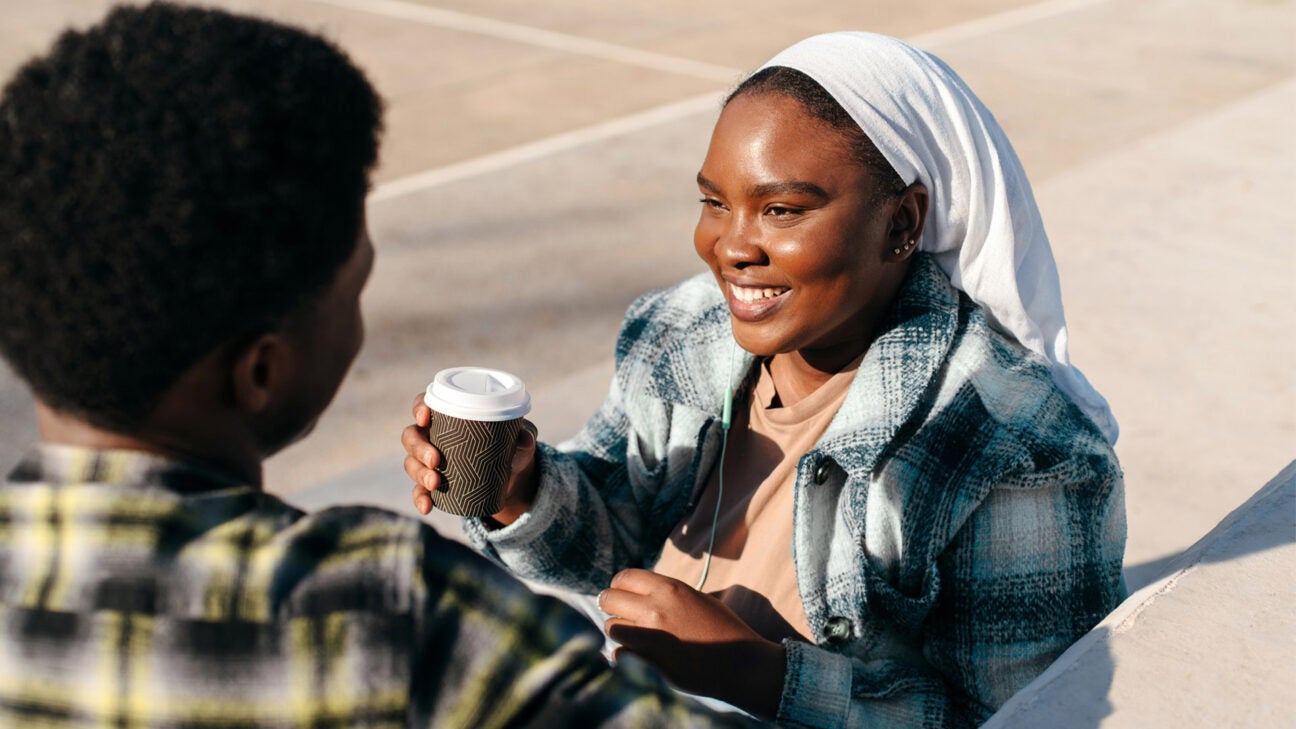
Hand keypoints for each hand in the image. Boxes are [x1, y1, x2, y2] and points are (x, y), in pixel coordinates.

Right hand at [402, 392, 539, 524]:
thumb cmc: (511, 447)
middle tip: (436, 460)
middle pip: (412, 436)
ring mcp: (430, 462)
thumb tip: (525, 436)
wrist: (512, 480)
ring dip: (419, 473)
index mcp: (449, 416)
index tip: (425, 416)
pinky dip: (420, 499)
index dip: (419, 407)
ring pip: (411, 463)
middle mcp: (433, 436)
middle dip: (419, 448)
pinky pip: (418, 491)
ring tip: (435, 483)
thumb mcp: (521, 440)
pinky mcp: (433, 485)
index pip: (425, 404)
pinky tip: (427, 507)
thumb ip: (525, 435)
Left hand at [599, 569, 785, 717]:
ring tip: (633, 637)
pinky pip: (619, 653)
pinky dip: (625, 656)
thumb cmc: (724, 630)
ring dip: (619, 632)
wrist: (739, 664)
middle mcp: (654, 608)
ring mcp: (649, 636)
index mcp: (669, 588)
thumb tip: (643, 595)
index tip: (623, 595)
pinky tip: (638, 656)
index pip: (624, 577)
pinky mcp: (648, 661)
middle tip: (621, 615)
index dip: (620, 586)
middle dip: (612, 606)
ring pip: (611, 627)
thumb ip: (668, 594)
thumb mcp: (698, 599)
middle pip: (608, 598)